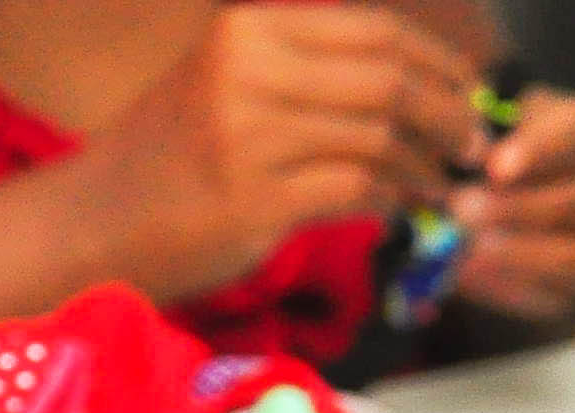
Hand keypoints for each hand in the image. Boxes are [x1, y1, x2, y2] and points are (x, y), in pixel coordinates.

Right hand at [80, 5, 492, 302]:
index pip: (375, 30)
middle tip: (475, 145)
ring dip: (426, 165)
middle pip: (388, 80)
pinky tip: (404, 208)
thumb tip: (408, 76)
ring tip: (443, 184)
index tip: (470, 92)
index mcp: (250, 30)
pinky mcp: (256, 199)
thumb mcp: (232, 82)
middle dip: (448, 114)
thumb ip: (307, 70)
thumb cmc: (175, 156)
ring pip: (379, 138)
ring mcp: (251, 135)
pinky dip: (393, 200)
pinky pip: (357, 191)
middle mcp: (249, 70)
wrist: (98, 220)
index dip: (438, 62)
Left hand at [451, 92, 574, 326]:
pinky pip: (561, 297)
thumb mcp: (509, 120)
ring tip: (466, 246)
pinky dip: (511, 287)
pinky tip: (468, 273)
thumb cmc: (518, 150)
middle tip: (461, 209)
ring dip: (519, 254)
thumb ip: (495, 130)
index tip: (494, 168)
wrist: (532, 201)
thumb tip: (471, 157)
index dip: (539, 152)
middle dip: (517, 209)